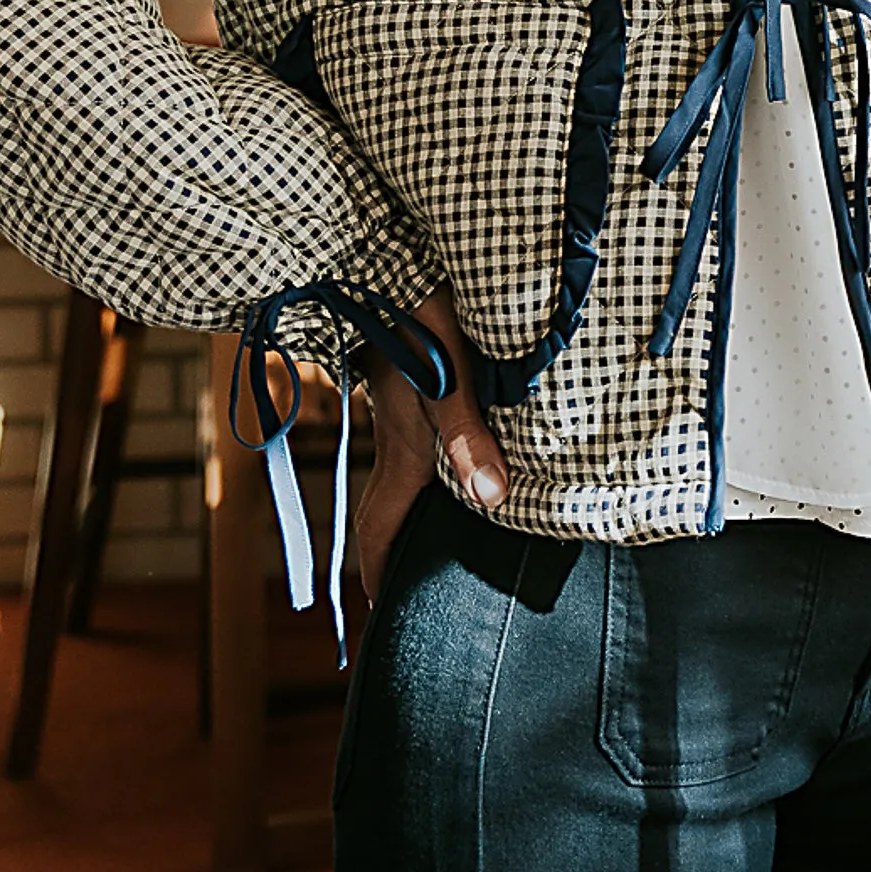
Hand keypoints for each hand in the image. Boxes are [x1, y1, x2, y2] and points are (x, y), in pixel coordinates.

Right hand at [354, 281, 508, 600]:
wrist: (377, 250)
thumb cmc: (413, 305)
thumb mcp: (446, 370)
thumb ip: (466, 432)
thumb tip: (492, 497)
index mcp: (401, 445)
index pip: (379, 527)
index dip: (381, 577)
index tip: (383, 621)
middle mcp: (394, 433)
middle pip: (387, 508)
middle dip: (398, 552)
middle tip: (420, 591)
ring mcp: (398, 406)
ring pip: (402, 472)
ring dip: (415, 509)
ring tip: (446, 538)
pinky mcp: (408, 378)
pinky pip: (416, 439)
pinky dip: (431, 467)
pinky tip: (461, 462)